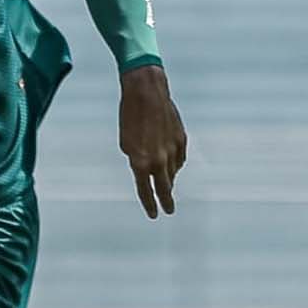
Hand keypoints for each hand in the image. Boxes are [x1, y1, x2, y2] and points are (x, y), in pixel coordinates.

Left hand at [119, 65, 186, 217]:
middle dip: (166, 201)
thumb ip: (135, 160)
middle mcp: (159, 160)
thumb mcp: (126, 142)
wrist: (146, 93)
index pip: (145, 191)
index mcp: (141, 162)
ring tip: (168, 186)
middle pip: (165, 188)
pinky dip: (176, 163)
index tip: (153, 214)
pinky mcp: (181, 140)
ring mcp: (173, 150)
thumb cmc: (131, 115)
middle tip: (168, 210)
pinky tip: (173, 165)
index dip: (149, 205)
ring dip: (169, 180)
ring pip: (173, 173)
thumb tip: (145, 170)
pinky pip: (180, 159)